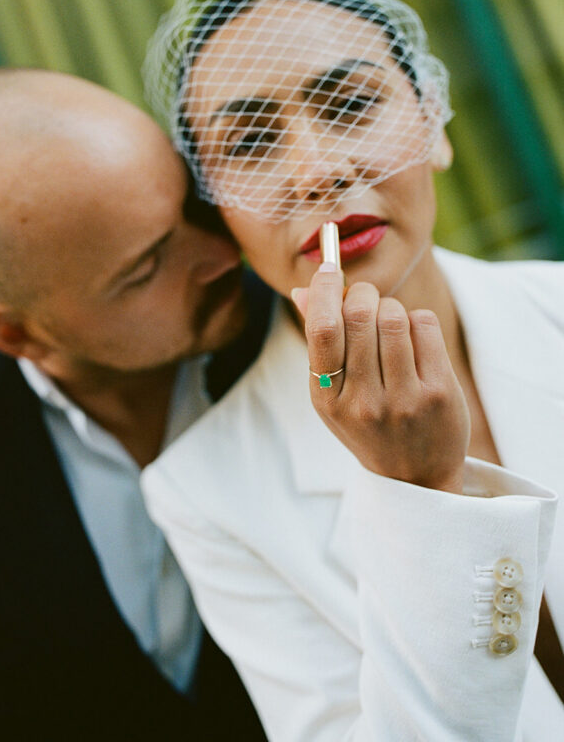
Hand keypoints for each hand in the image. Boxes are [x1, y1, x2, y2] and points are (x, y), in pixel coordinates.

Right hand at [292, 266, 470, 492]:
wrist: (415, 476)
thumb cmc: (367, 423)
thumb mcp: (332, 393)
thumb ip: (319, 342)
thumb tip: (304, 289)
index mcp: (327, 398)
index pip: (322, 329)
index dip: (324, 290)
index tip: (329, 269)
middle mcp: (363, 401)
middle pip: (360, 316)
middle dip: (362, 294)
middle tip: (365, 299)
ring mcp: (404, 399)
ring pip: (395, 317)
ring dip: (390, 306)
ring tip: (390, 322)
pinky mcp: (439, 393)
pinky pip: (425, 325)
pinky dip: (417, 320)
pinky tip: (413, 339)